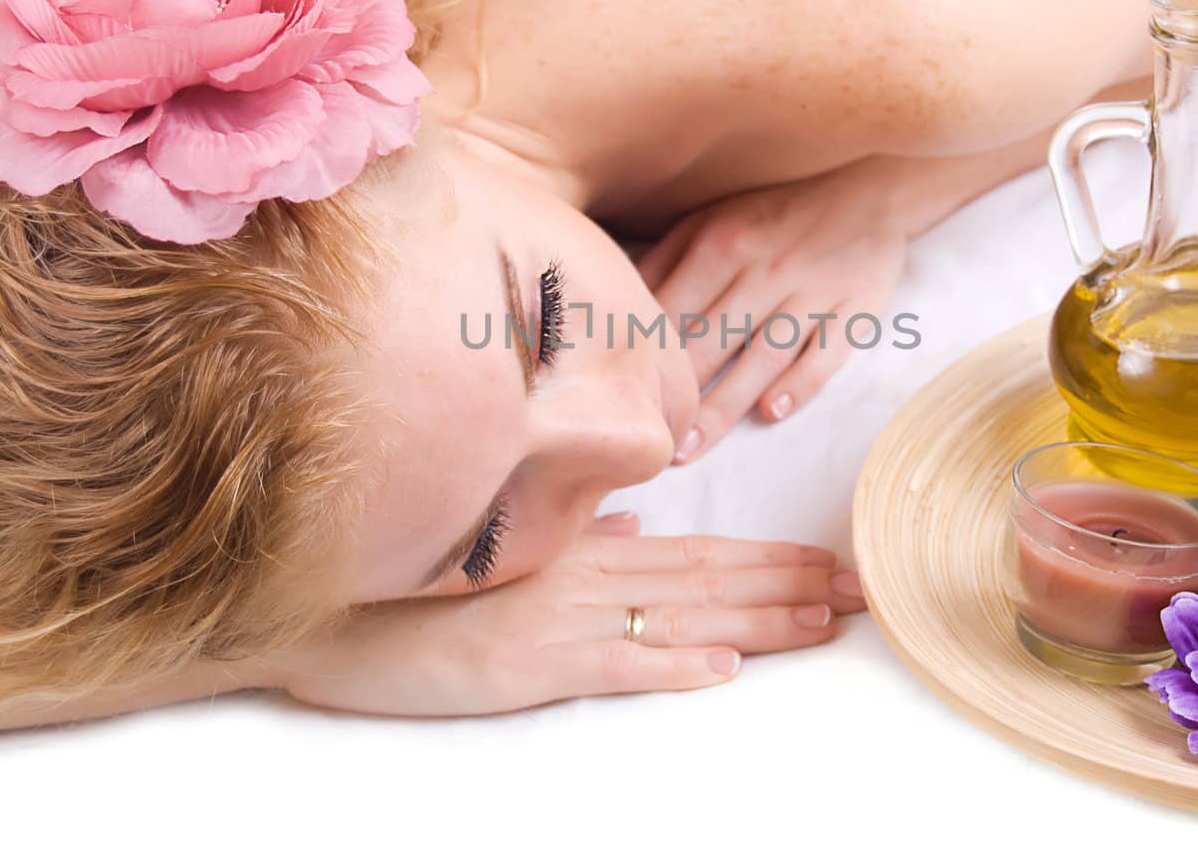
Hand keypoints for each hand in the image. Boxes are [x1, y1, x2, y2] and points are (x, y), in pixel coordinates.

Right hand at [275, 513, 866, 716]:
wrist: (336, 610)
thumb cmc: (426, 581)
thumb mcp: (511, 552)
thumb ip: (580, 538)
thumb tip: (636, 525)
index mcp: (586, 549)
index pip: (699, 551)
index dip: (770, 560)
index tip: (829, 566)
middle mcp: (587, 575)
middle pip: (709, 580)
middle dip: (790, 586)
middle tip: (861, 592)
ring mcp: (562, 617)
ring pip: (681, 616)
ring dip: (757, 622)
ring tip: (822, 624)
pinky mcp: (530, 665)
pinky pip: (611, 663)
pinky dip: (668, 666)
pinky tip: (719, 673)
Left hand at [639, 164, 909, 461]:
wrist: (871, 187)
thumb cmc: (777, 210)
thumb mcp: (713, 216)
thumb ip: (666, 258)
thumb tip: (619, 301)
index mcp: (721, 243)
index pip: (670, 313)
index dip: (641, 358)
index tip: (617, 398)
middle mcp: (763, 270)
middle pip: (708, 344)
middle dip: (674, 397)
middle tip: (642, 442)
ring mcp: (811, 294)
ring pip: (760, 360)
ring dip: (722, 408)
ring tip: (688, 450)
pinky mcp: (854, 312)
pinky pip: (824, 357)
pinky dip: (798, 386)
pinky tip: (770, 414)